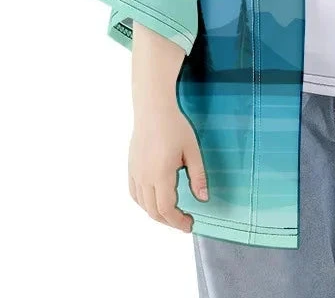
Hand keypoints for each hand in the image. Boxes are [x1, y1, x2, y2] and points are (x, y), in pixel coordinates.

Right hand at [128, 102, 208, 232]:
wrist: (153, 109)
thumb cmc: (175, 126)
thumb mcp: (193, 150)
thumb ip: (198, 176)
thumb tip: (203, 198)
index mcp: (160, 175)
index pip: (166, 209)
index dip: (178, 222)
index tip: (189, 225)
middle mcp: (144, 178)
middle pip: (153, 211)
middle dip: (169, 221)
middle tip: (184, 221)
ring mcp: (135, 173)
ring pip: (142, 205)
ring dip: (157, 213)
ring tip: (172, 212)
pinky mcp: (131, 167)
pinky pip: (135, 194)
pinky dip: (145, 203)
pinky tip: (155, 199)